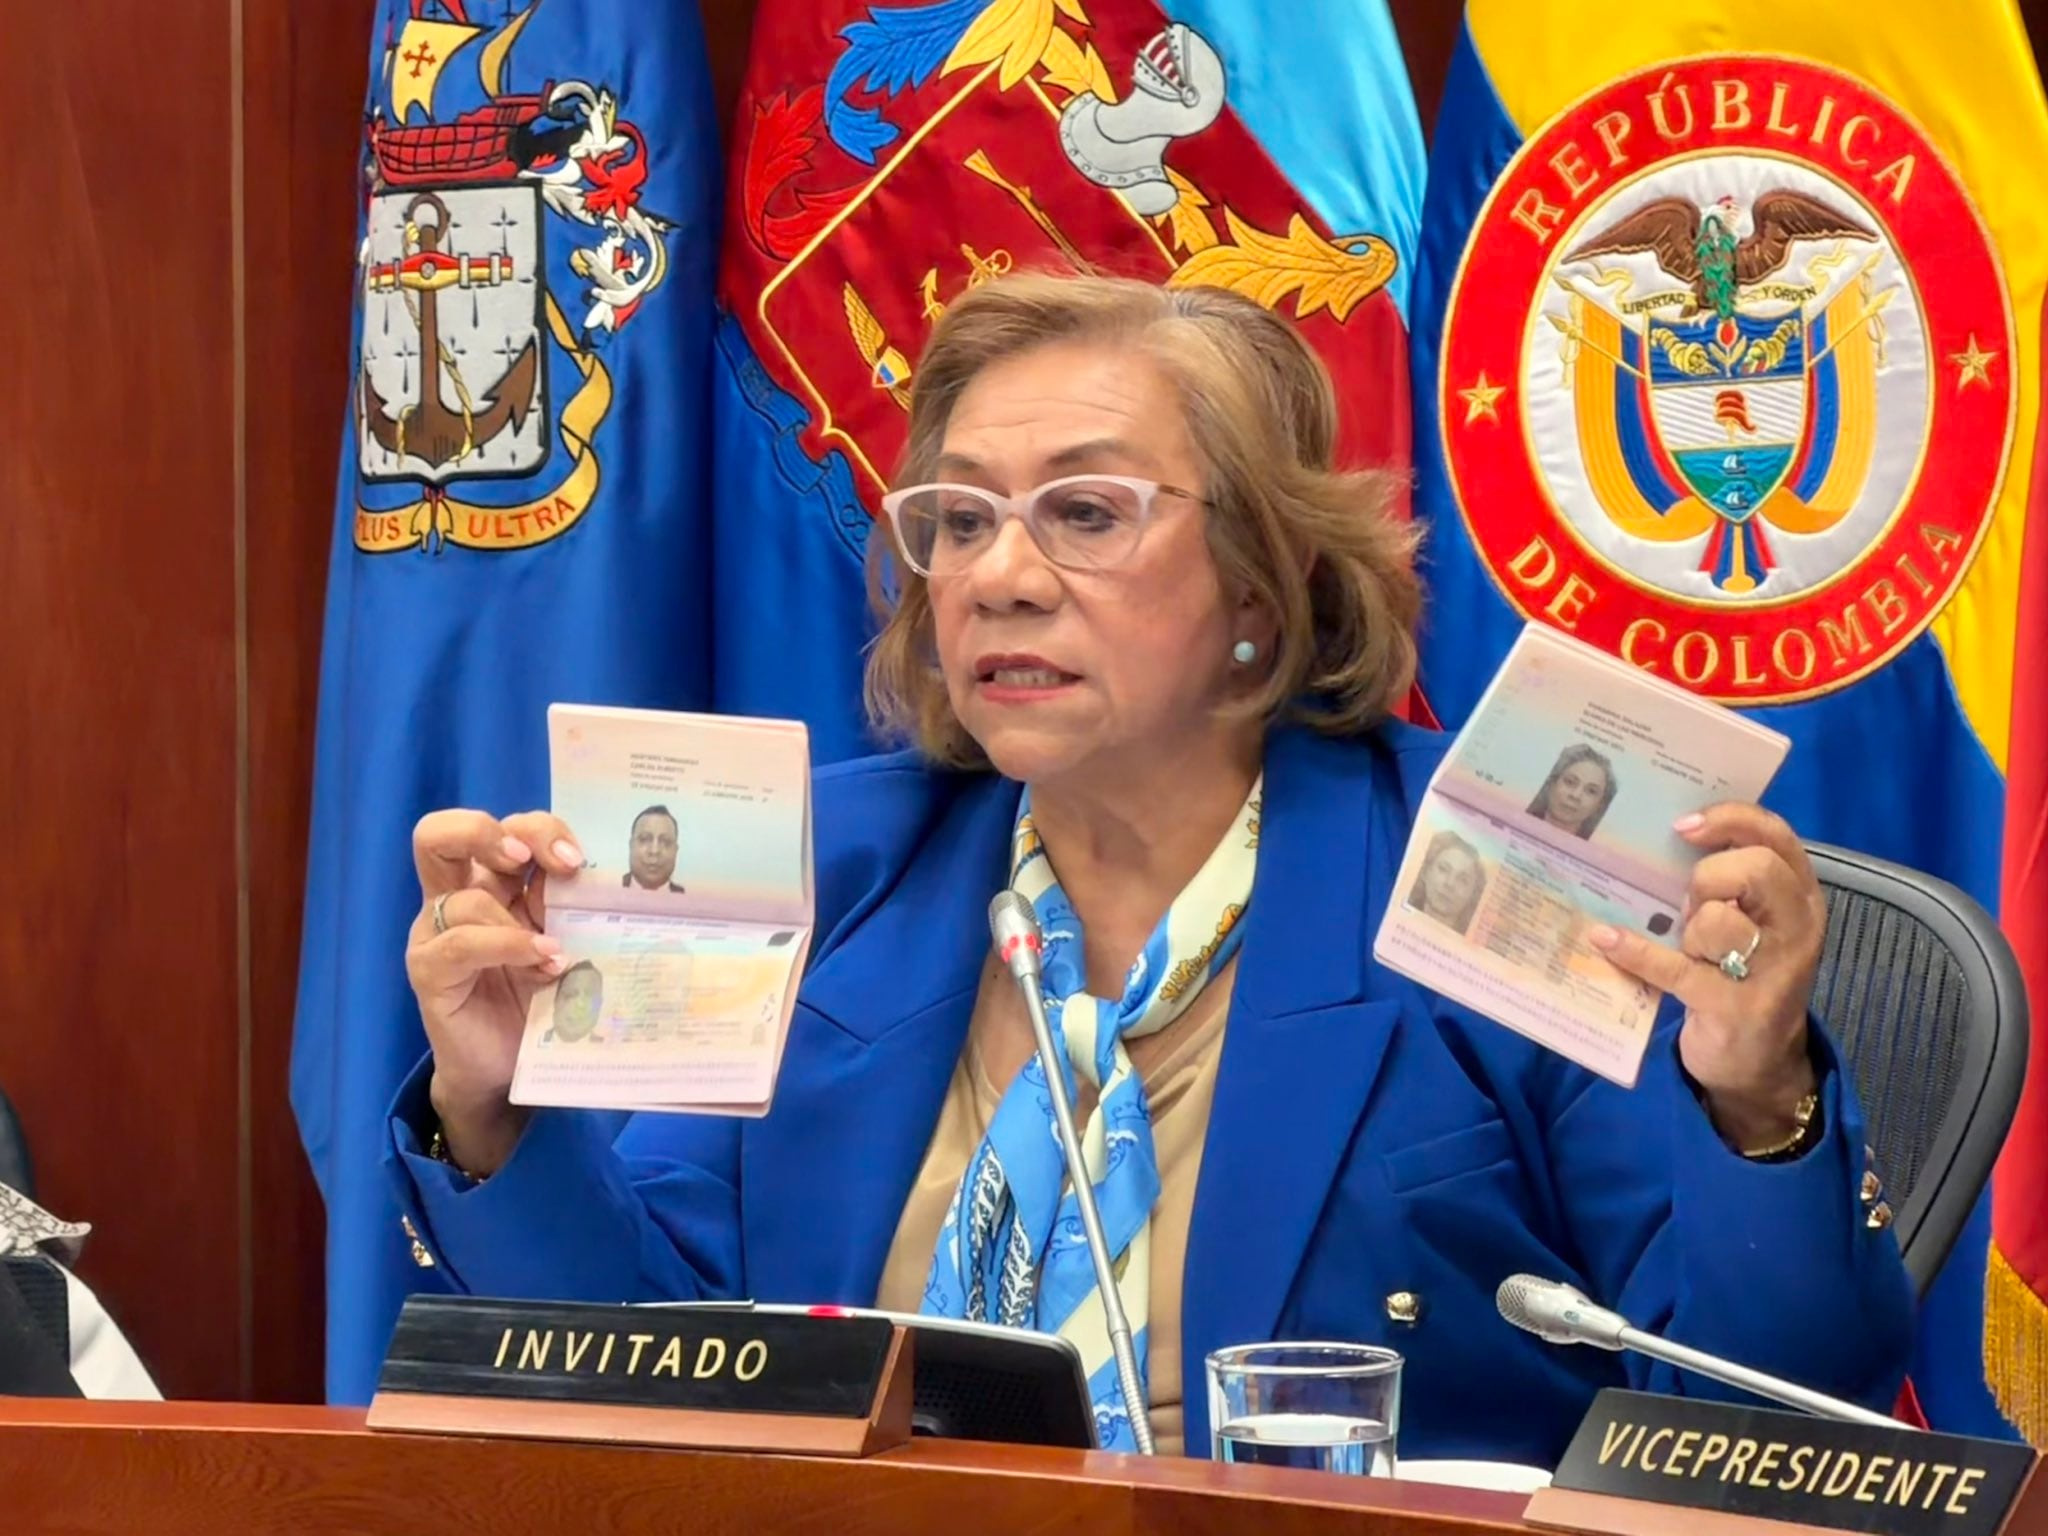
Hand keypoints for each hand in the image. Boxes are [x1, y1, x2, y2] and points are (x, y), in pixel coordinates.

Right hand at [406, 809, 586, 1173]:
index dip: (537, 828)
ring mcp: (434, 935)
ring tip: (557, 951)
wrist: (505, 1069)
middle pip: (441, 833)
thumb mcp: (563, 941)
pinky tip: (544, 964)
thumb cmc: (538, 999)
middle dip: (491, 833)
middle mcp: (455, 899)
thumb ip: (572, 909)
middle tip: (531, 861)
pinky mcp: (429, 972)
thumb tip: (626, 879)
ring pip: (461, 897)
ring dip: (518, 921)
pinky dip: (507, 946)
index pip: (500, 827)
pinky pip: (460, 944)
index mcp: (491, 882)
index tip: (577, 856)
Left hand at [1589, 804, 1823, 1148]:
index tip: (1683, 826)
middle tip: (1690, 903)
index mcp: (1800, 897)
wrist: (1757, 1062)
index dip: (1731, 820)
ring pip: (1719, 921)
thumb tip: (1664, 840)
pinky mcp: (1735, 1007)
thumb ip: (1727, 883)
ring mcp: (1773, 971)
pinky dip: (1636, 952)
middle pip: (1757, 869)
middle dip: (1710, 877)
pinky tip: (1605, 940)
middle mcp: (1797, 929)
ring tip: (1690, 947)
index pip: (1777, 836)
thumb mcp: (1750, 922)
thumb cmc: (1740, 974)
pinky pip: (1677, 968)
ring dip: (1690, 930)